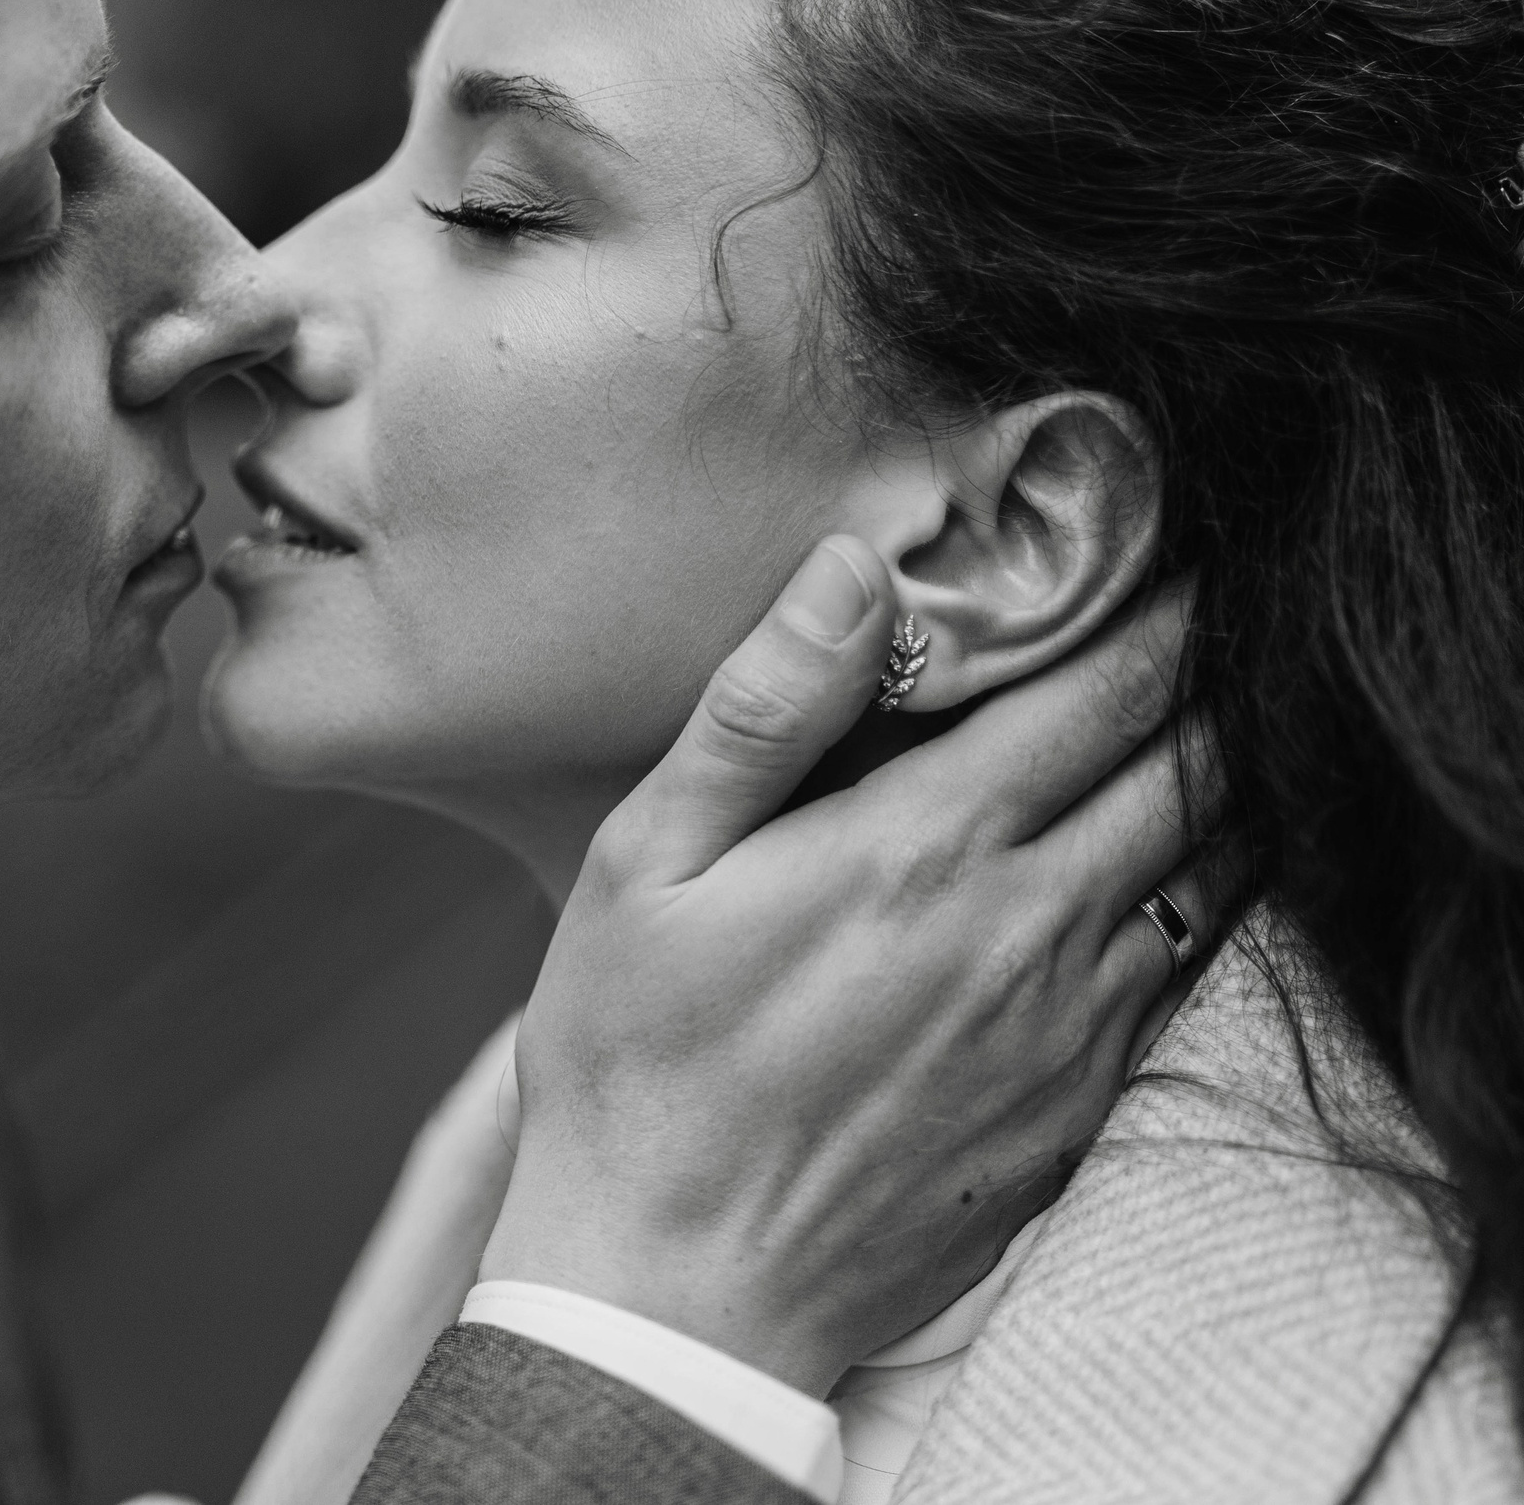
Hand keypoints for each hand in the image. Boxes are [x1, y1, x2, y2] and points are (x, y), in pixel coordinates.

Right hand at [478, 535, 1222, 1396]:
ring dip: (1211, 792)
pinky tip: (1143, 881)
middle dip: (1202, 687)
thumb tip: (853, 569)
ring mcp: (1071, 1030)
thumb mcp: (647, 864)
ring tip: (1181, 737)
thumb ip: (763, 708)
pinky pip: (1179, 978)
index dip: (1157, 612)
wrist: (678, 1285)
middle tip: (1190, 632)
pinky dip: (1188, 903)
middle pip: (1188, 770)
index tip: (1167, 564)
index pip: (1106, 691)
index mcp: (926, 849)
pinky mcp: (1078, 1111)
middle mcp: (1031, 929)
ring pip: (1206, 872)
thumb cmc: (638, 1065)